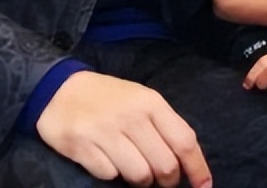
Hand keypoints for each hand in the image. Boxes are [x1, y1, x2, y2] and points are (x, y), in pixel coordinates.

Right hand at [36, 70, 211, 186]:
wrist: (61, 90)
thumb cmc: (109, 98)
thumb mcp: (140, 99)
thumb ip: (162, 125)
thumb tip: (185, 162)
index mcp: (151, 103)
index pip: (185, 140)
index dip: (198, 168)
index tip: (205, 187)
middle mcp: (132, 116)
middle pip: (165, 166)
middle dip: (166, 180)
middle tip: (158, 177)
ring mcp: (107, 132)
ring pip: (140, 176)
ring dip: (140, 181)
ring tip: (132, 168)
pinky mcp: (84, 147)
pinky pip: (109, 175)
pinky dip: (112, 174)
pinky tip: (106, 160)